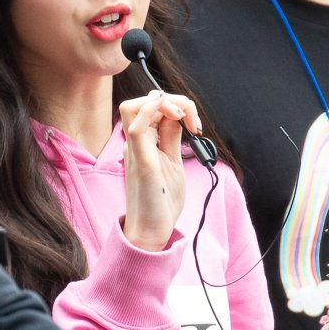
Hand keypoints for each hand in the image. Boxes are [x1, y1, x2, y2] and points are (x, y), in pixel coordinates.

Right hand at [116, 90, 198, 250]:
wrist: (152, 230)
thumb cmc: (161, 201)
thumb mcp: (173, 162)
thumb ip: (171, 139)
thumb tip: (178, 118)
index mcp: (143, 143)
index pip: (153, 107)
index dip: (176, 106)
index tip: (195, 125)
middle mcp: (135, 143)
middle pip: (143, 101)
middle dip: (172, 100)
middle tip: (192, 120)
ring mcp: (135, 150)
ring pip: (133, 106)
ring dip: (163, 102)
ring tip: (183, 116)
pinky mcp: (140, 161)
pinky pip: (135, 126)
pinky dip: (154, 112)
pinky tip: (178, 119)